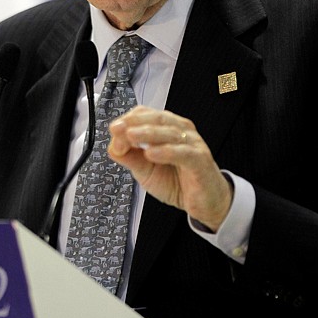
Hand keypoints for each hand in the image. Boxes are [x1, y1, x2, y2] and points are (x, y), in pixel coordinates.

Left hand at [108, 105, 232, 231]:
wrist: (204, 203)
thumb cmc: (177, 181)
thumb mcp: (145, 169)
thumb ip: (129, 156)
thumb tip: (113, 145)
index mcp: (166, 128)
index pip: (145, 114)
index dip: (128, 120)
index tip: (114, 130)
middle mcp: (180, 131)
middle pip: (157, 118)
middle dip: (134, 122)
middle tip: (118, 129)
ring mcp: (192, 144)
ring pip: (169, 132)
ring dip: (148, 133)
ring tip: (131, 136)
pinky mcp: (200, 160)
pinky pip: (183, 153)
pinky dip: (166, 152)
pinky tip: (151, 154)